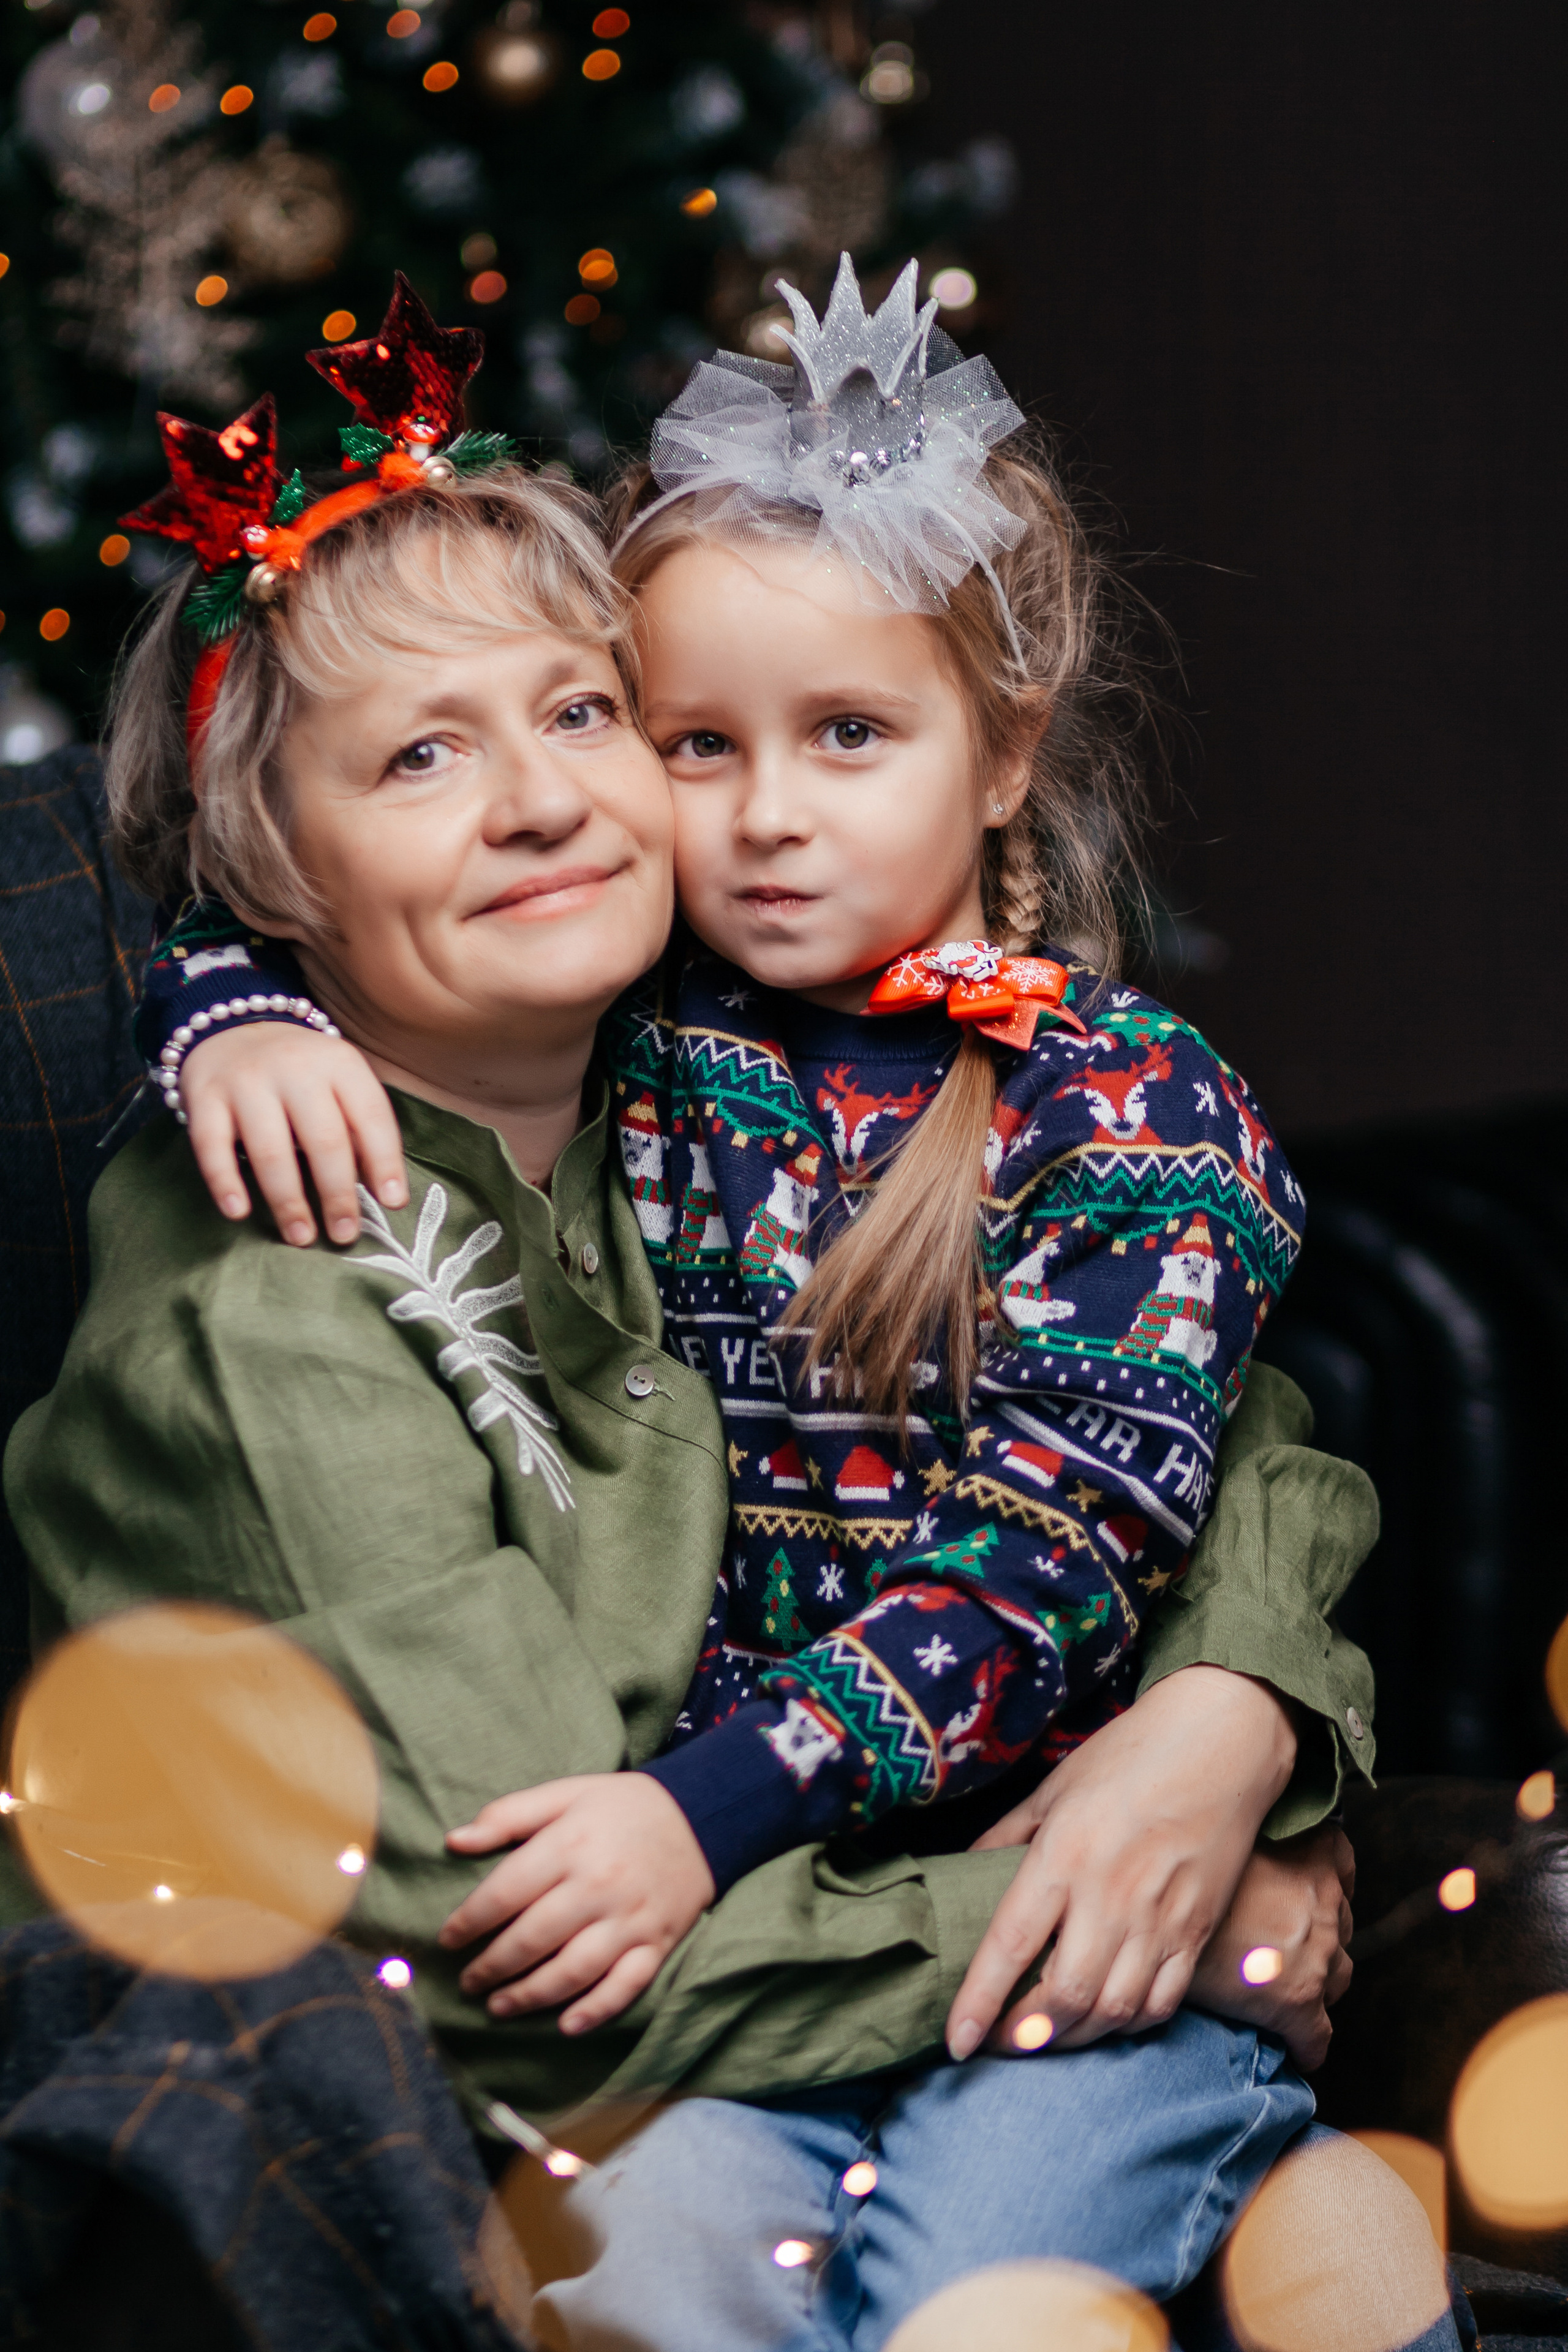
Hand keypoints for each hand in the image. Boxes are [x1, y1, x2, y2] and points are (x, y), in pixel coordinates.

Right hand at [181, 1021, 406, 1246]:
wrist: (232, 1025)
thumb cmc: (300, 1072)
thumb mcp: (339, 1081)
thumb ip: (359, 1125)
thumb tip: (383, 1191)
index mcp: (339, 1062)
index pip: (370, 1116)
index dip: (385, 1161)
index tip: (392, 1202)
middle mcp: (295, 1068)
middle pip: (324, 1139)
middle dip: (337, 1194)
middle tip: (345, 1234)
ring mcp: (246, 1081)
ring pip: (271, 1150)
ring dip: (288, 1200)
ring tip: (302, 1236)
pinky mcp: (204, 1096)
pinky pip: (212, 1146)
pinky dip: (225, 1182)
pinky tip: (238, 1212)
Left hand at [440, 1774, 716, 2034]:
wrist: (703, 1816)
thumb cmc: (623, 1806)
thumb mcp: (566, 1793)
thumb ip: (509, 1815)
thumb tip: (454, 1840)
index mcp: (570, 1844)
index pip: (505, 1892)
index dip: (469, 1921)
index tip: (447, 1940)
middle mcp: (598, 1886)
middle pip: (532, 1938)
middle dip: (491, 1967)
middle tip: (468, 1983)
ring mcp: (630, 1919)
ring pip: (572, 1970)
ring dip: (530, 1996)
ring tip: (499, 2007)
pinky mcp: (657, 1943)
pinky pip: (625, 1986)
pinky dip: (596, 2010)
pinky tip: (566, 2025)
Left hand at [946, 1666, 1297, 2060]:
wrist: (1222, 1743)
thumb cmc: (1131, 1756)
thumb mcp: (1055, 1787)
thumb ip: (1008, 1835)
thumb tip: (965, 1870)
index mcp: (1065, 1854)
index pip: (1011, 1944)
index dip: (980, 2001)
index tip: (956, 2040)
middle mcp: (1110, 1895)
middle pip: (1065, 1994)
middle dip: (1025, 2035)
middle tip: (998, 2042)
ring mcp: (1160, 1918)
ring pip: (1114, 2010)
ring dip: (1074, 2038)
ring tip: (1045, 2037)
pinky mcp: (1198, 1930)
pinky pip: (1163, 2002)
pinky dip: (1129, 2024)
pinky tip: (1106, 2018)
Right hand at [1186, 1823, 1353, 2070]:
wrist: (1155, 1921)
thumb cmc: (1180, 1871)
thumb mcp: (1220, 1846)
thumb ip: (1241, 1847)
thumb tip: (1233, 1848)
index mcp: (1311, 1852)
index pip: (1339, 1861)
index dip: (1323, 1878)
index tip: (1303, 1888)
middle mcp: (1322, 1900)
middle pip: (1338, 1923)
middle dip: (1316, 1934)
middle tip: (1282, 1943)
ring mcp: (1316, 1953)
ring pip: (1338, 1976)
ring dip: (1319, 1983)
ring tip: (1285, 1988)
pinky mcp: (1300, 2000)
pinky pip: (1317, 2035)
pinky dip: (1308, 2045)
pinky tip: (1294, 2051)